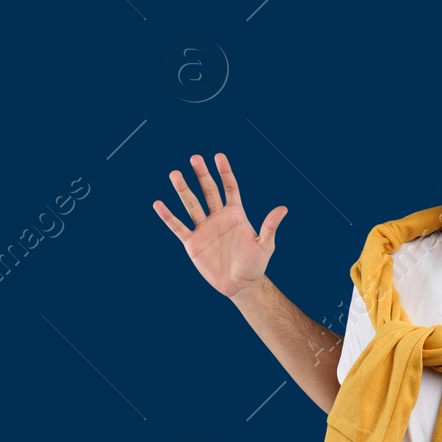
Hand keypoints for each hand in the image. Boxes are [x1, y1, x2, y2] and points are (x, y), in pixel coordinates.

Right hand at [152, 153, 286, 298]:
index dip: (225, 172)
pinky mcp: (192, 243)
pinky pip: (178, 227)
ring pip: (191, 205)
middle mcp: (218, 218)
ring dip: (183, 190)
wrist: (240, 285)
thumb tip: (283, 208)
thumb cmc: (255, 265)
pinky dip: (168, 216)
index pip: (230, 188)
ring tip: (174, 174)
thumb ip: (270, 226)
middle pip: (209, 191)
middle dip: (202, 175)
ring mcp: (204, 229)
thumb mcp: (265, 245)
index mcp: (236, 215)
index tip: (218, 156)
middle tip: (194, 158)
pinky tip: (158, 204)